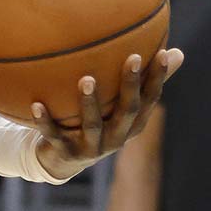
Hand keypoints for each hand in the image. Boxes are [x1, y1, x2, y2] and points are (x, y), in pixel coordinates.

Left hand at [32, 49, 183, 179]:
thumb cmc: (96, 123)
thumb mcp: (117, 106)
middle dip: (130, 85)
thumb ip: (139, 82)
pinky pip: (53, 135)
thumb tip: (174, 50)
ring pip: (93, 125)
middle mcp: (117, 137)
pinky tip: (36, 104)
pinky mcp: (66, 152)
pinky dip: (45, 121)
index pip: (150, 100)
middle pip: (128, 110)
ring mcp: (92, 147)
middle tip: (132, 58)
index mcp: (131, 125)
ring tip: (86, 79)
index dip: (158, 78)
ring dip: (90, 103)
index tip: (162, 53)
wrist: (62, 160)